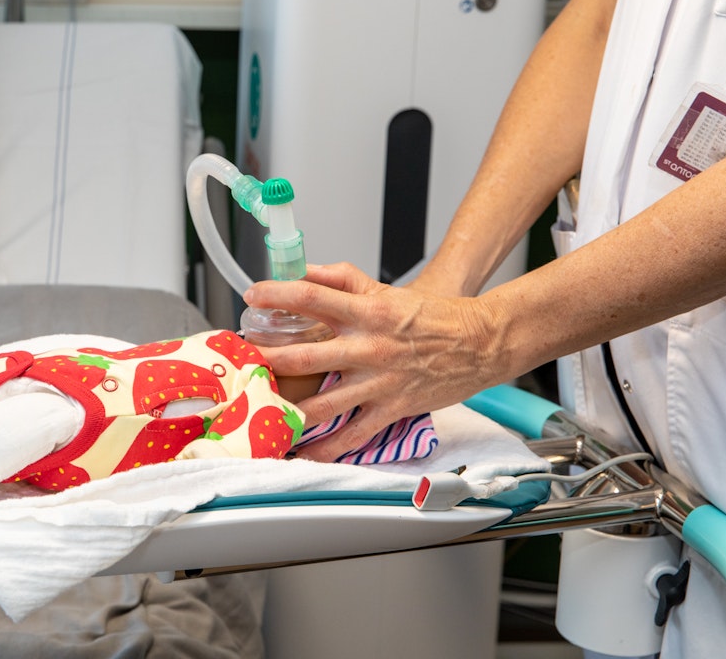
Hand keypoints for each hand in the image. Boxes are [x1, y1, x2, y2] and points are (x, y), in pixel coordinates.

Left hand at [243, 263, 504, 461]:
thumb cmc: (433, 318)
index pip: (311, 297)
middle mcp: (369, 347)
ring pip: (325, 402)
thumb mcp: (385, 291)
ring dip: (291, 409)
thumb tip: (307, 271)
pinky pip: (355, 434)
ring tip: (262, 413)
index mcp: (366, 313)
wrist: (480, 342)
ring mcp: (380, 381)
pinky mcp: (393, 408)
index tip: (252, 296)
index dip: (276, 295)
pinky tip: (304, 453)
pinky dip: (328, 448)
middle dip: (270, 359)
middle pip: (307, 354)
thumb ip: (343, 279)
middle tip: (245, 361)